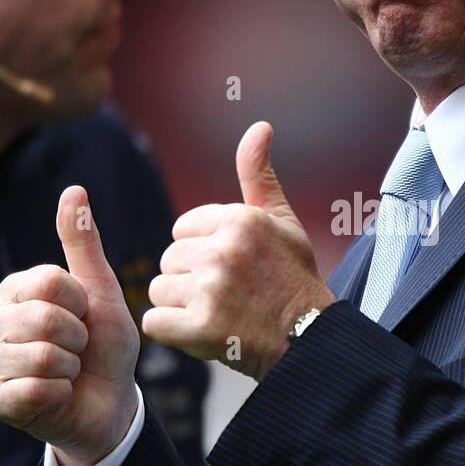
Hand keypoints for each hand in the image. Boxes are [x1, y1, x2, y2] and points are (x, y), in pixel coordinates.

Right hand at [0, 186, 140, 465]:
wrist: (111, 403)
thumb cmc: (104, 346)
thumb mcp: (101, 291)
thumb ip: (83, 243)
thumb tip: (74, 189)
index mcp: (16, 289)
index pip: (50, 281)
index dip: (82, 303)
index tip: (84, 316)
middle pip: (45, 318)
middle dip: (78, 337)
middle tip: (78, 349)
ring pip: (42, 355)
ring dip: (70, 366)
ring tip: (67, 370)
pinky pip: (35, 389)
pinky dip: (60, 392)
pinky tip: (56, 394)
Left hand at [142, 121, 335, 380]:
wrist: (309, 339)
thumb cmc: (293, 278)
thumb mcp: (282, 221)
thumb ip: (259, 175)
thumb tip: (259, 126)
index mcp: (240, 220)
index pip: (182, 230)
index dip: (202, 251)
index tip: (233, 268)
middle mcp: (224, 250)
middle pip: (169, 260)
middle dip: (190, 278)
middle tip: (227, 295)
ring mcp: (211, 289)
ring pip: (159, 290)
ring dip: (180, 306)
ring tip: (217, 313)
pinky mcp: (200, 327)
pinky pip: (155, 322)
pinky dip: (173, 332)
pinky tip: (203, 332)